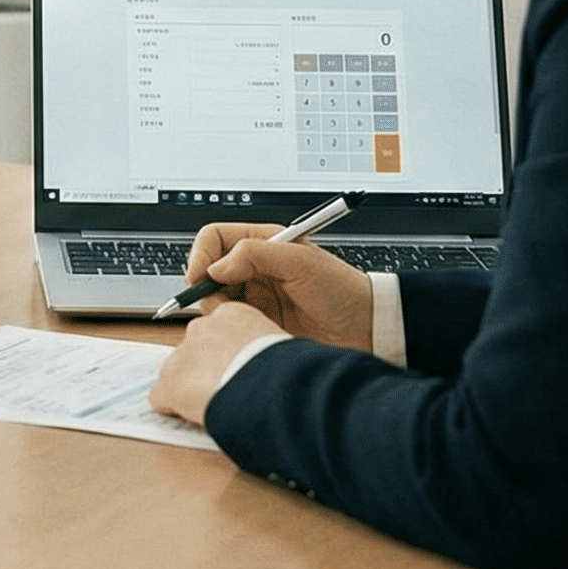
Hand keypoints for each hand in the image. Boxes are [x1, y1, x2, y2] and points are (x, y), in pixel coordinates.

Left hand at [150, 301, 291, 422]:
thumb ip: (261, 345)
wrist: (274, 390)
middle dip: (202, 368)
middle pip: (192, 349)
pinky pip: (161, 397)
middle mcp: (202, 328)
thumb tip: (263, 360)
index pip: (215, 329)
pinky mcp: (171, 384)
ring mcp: (182, 355)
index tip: (232, 366)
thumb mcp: (279, 345)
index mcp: (231, 314)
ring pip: (175, 371)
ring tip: (212, 404)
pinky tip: (191, 417)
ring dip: (187, 387)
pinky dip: (172, 408)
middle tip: (225, 387)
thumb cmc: (288, 371)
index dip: (222, 351)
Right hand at [183, 222, 373, 350]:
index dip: (201, 255)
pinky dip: (229, 326)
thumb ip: (256, 255)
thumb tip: (217, 266)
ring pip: (215, 298)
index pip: (215, 238)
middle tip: (216, 303)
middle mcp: (256, 268)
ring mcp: (257, 296)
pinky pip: (229, 322)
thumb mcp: (302, 263)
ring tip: (239, 318)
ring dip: (218, 308)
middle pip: (209, 269)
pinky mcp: (259, 322)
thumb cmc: (344, 291)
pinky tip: (247, 330)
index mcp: (265, 243)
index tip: (200, 277)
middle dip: (205, 285)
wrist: (368, 330)